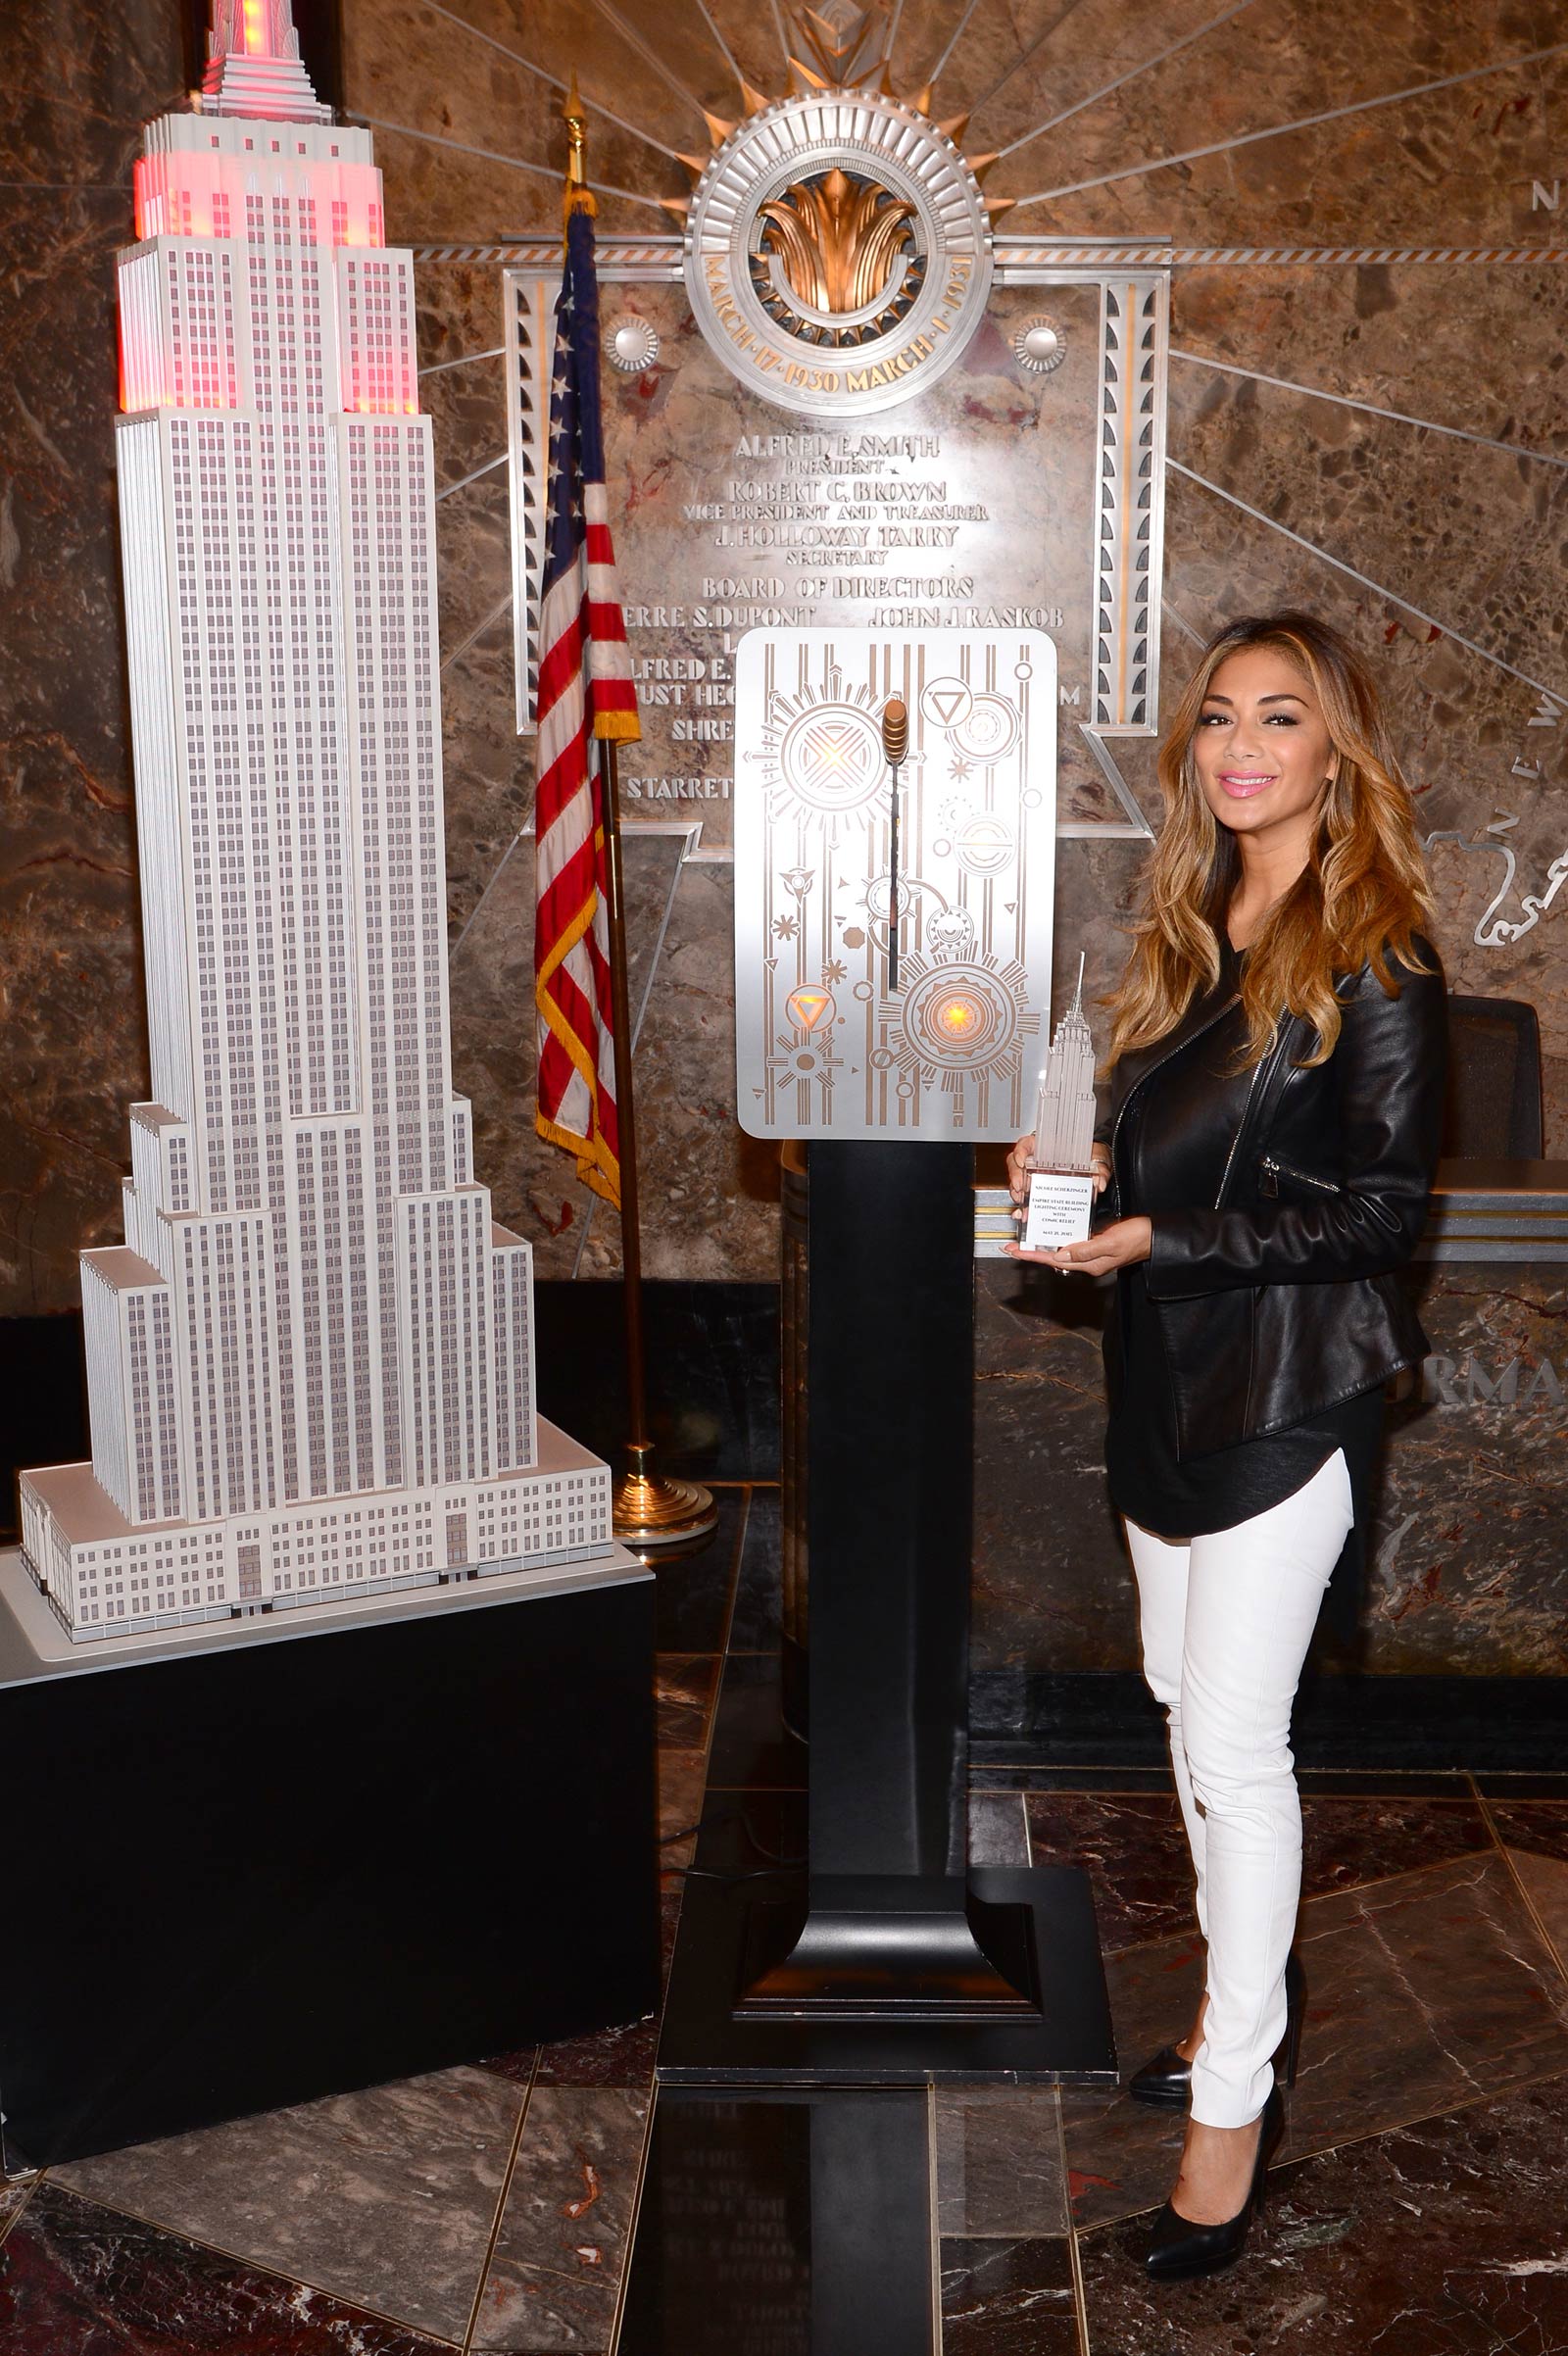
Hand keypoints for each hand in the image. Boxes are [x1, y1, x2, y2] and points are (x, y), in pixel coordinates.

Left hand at [1003, 1214, 1151, 1274]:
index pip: (1053, 1259)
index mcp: (1089, 1264)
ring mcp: (1091, 1254)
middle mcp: (1087, 1261)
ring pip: (1059, 1251)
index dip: (1032, 1255)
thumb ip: (1086, 1249)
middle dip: (1031, 1251)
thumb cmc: (1137, 1238)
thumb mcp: (1111, 1242)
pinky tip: (1050, 1234)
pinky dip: (1057, 1239)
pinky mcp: (1094, 1245)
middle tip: (1011, 1247)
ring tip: (1024, 1241)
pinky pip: (1070, 1244)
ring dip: (1041, 1246)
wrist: (1154, 1235)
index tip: (1014, 1251)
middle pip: (1052, 1257)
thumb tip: (1060, 1254)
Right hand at [1007, 1137, 1111, 1204]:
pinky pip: (1026, 1198)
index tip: (1021, 1160)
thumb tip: (1099, 1181)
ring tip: (1022, 1203)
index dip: (1020, 1151)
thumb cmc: (1092, 1158)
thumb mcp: (1098, 1158)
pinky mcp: (1040, 1193)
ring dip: (1017, 1194)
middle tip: (1020, 1188)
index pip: (1027, 1144)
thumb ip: (1100, 1168)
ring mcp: (1037, 1178)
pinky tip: (1025, 1213)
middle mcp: (1039, 1162)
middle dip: (1015, 1177)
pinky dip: (1024, 1207)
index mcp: (1049, 1147)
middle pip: (1016, 1165)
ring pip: (1018, 1183)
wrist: (1096, 1170)